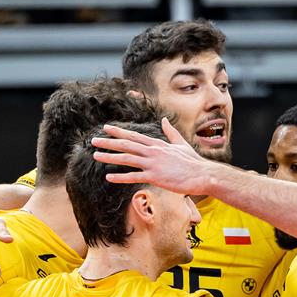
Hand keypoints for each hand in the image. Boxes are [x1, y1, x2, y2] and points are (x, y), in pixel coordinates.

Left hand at [93, 117, 212, 197]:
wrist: (203, 174)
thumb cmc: (193, 162)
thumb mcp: (181, 143)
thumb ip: (170, 132)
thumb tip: (164, 120)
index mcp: (158, 144)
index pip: (134, 136)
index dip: (119, 132)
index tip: (106, 128)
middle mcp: (153, 151)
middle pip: (126, 144)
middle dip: (108, 142)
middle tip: (93, 140)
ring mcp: (153, 164)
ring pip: (126, 158)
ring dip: (109, 156)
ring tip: (95, 156)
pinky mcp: (155, 177)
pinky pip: (133, 176)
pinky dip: (120, 176)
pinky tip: (109, 177)